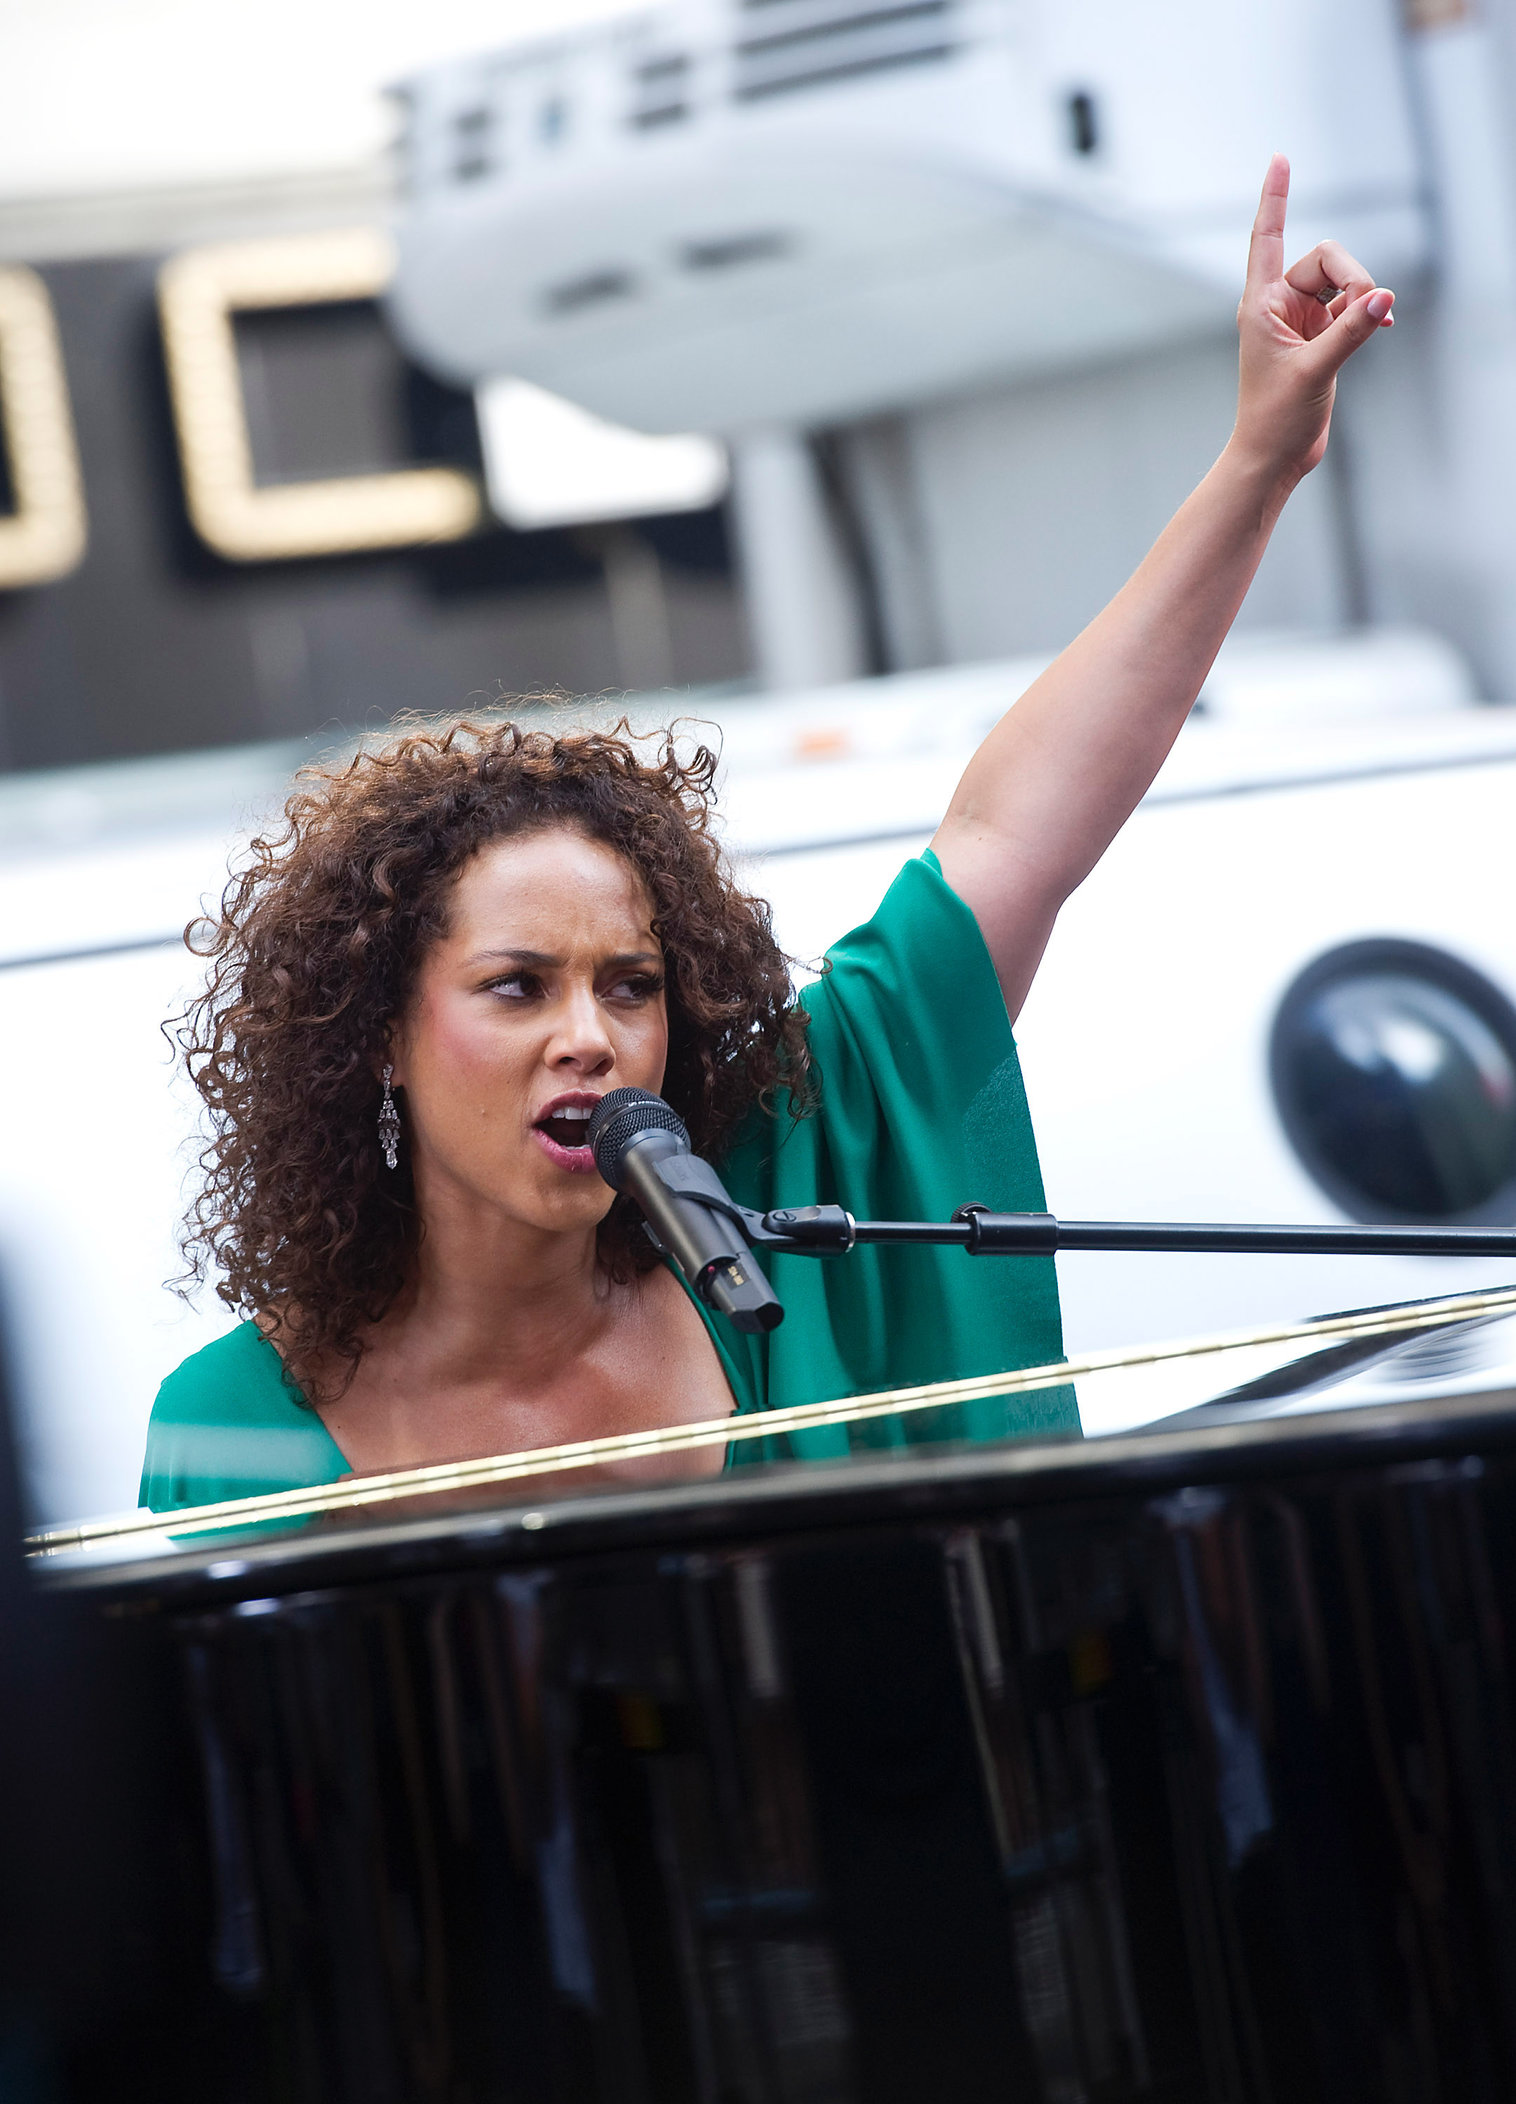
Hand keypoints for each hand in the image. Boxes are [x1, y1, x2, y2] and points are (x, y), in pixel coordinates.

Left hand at [1232, 153, 1393, 482]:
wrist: (1274, 457)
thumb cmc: (1275, 419)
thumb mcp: (1314, 371)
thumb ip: (1350, 331)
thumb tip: (1383, 296)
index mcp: (1260, 305)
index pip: (1267, 238)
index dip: (1275, 198)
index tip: (1280, 159)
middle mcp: (1278, 305)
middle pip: (1327, 258)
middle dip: (1353, 277)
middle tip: (1367, 311)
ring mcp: (1301, 320)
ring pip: (1344, 281)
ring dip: (1364, 297)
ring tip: (1373, 326)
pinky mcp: (1321, 337)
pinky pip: (1353, 306)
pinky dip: (1369, 312)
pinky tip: (1384, 323)